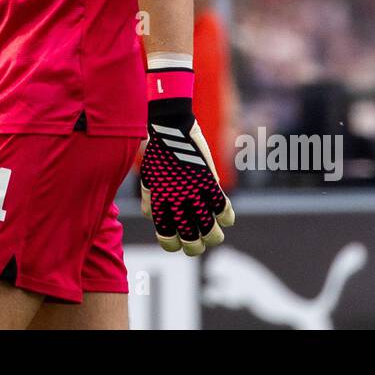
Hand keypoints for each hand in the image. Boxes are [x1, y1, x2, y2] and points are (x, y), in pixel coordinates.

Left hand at [139, 109, 234, 255]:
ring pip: (210, 230)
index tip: (178, 243)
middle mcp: (176, 202)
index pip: (167, 237)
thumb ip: (150, 199)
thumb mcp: (148, 177)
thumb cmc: (157, 151)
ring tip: (215, 237)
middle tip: (198, 246)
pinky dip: (226, 216)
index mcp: (159, 202)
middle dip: (195, 248)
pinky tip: (226, 217)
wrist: (170, 126)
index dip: (173, 245)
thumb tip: (152, 216)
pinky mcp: (208, 182)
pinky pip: (222, 208)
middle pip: (190, 240)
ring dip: (214, 237)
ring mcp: (194, 193)